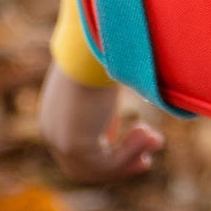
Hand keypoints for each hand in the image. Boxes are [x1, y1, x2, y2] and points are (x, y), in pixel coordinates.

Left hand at [39, 63, 163, 182]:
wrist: (92, 42)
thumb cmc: (102, 52)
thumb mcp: (102, 85)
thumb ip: (105, 108)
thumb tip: (120, 125)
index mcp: (56, 115)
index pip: (79, 148)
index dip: (111, 152)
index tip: (138, 140)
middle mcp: (52, 131)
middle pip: (87, 166)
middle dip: (121, 162)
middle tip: (148, 159)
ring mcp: (60, 141)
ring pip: (98, 168)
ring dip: (131, 158)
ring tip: (157, 138)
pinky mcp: (73, 145)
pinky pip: (106, 163)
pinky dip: (130, 153)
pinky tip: (150, 134)